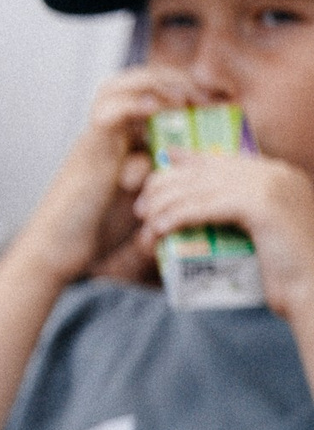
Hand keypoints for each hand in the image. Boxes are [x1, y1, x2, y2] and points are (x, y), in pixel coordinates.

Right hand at [13, 67, 195, 285]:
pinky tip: (159, 111)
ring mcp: (96, 139)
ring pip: (119, 87)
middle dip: (179, 81)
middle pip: (138, 82)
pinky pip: (109, 114)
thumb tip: (200, 166)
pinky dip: (135, 106)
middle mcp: (108, 134)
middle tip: (212, 95)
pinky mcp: (89, 151)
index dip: (187, 88)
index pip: (152, 94)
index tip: (222, 99)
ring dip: (157, 85)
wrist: (57, 250)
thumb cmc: (96, 232)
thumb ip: (162, 177)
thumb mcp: (142, 197)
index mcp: (123, 141)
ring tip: (186, 99)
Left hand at [137, 148, 313, 319]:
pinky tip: (159, 229)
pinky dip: (177, 217)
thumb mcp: (264, 233)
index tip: (159, 166)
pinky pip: (206, 207)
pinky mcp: (261, 206)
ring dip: (164, 207)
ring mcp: (270, 186)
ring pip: (199, 189)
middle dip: (166, 186)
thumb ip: (242, 212)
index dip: (186, 159)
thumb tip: (200, 212)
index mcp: (278, 174)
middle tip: (143, 209)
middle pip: (204, 170)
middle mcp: (275, 173)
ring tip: (147, 227)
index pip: (223, 158)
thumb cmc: (286, 271)